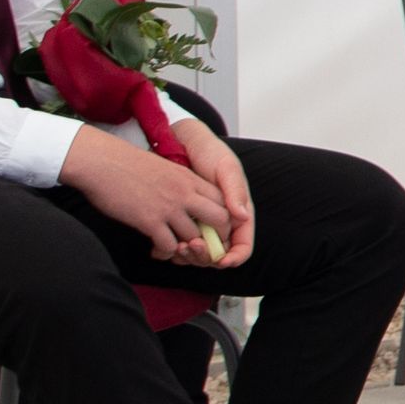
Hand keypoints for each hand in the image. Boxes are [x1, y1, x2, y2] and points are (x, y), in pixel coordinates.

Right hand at [68, 125, 236, 264]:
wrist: (100, 161)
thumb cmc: (127, 164)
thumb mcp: (165, 168)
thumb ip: (181, 184)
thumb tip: (190, 201)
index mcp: (189, 178)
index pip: (224, 201)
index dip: (223, 219)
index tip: (211, 228)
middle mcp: (184, 192)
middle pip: (221, 220)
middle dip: (216, 237)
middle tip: (200, 244)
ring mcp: (168, 207)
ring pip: (195, 238)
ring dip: (186, 248)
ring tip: (175, 249)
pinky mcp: (149, 220)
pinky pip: (169, 246)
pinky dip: (165, 253)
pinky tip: (157, 250)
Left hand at [168, 112, 258, 263]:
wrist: (183, 143)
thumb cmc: (210, 152)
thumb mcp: (226, 169)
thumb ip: (235, 192)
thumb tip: (242, 216)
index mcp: (238, 214)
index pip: (242, 247)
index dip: (233, 257)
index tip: (220, 260)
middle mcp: (221, 224)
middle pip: (218, 255)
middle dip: (205, 257)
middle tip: (188, 247)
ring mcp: (202, 225)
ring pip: (199, 254)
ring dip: (188, 256)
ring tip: (175, 246)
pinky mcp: (184, 222)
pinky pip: (182, 245)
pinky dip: (174, 250)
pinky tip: (162, 245)